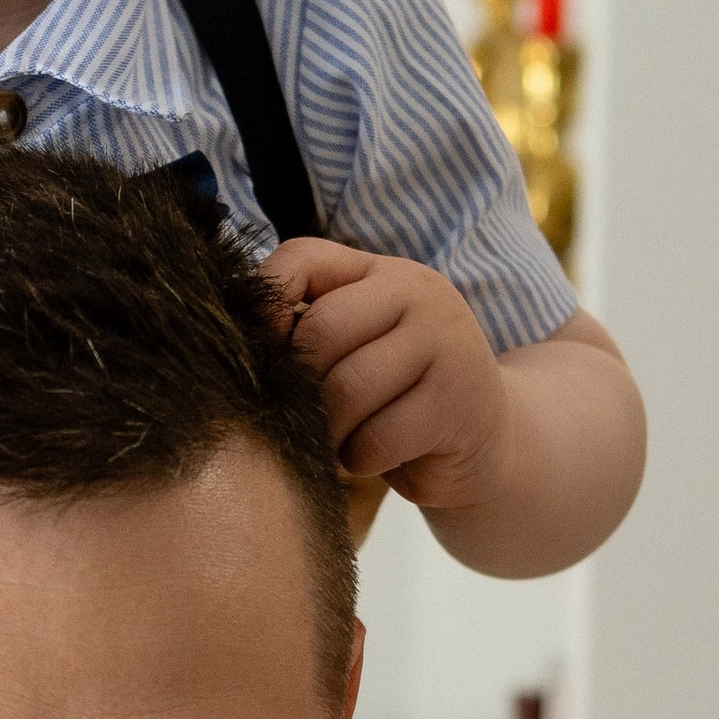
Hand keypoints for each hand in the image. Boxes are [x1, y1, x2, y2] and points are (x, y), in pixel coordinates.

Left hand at [261, 236, 507, 510]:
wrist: (483, 443)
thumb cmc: (394, 398)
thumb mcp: (353, 351)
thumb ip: (306, 331)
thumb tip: (235, 343)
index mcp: (381, 274)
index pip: (302, 258)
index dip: (264, 301)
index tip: (257, 349)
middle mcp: (419, 293)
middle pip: (321, 331)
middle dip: (301, 388)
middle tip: (309, 417)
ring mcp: (447, 343)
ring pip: (346, 390)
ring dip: (330, 431)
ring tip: (343, 439)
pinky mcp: (459, 402)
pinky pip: (377, 437)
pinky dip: (361, 459)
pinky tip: (376, 456)